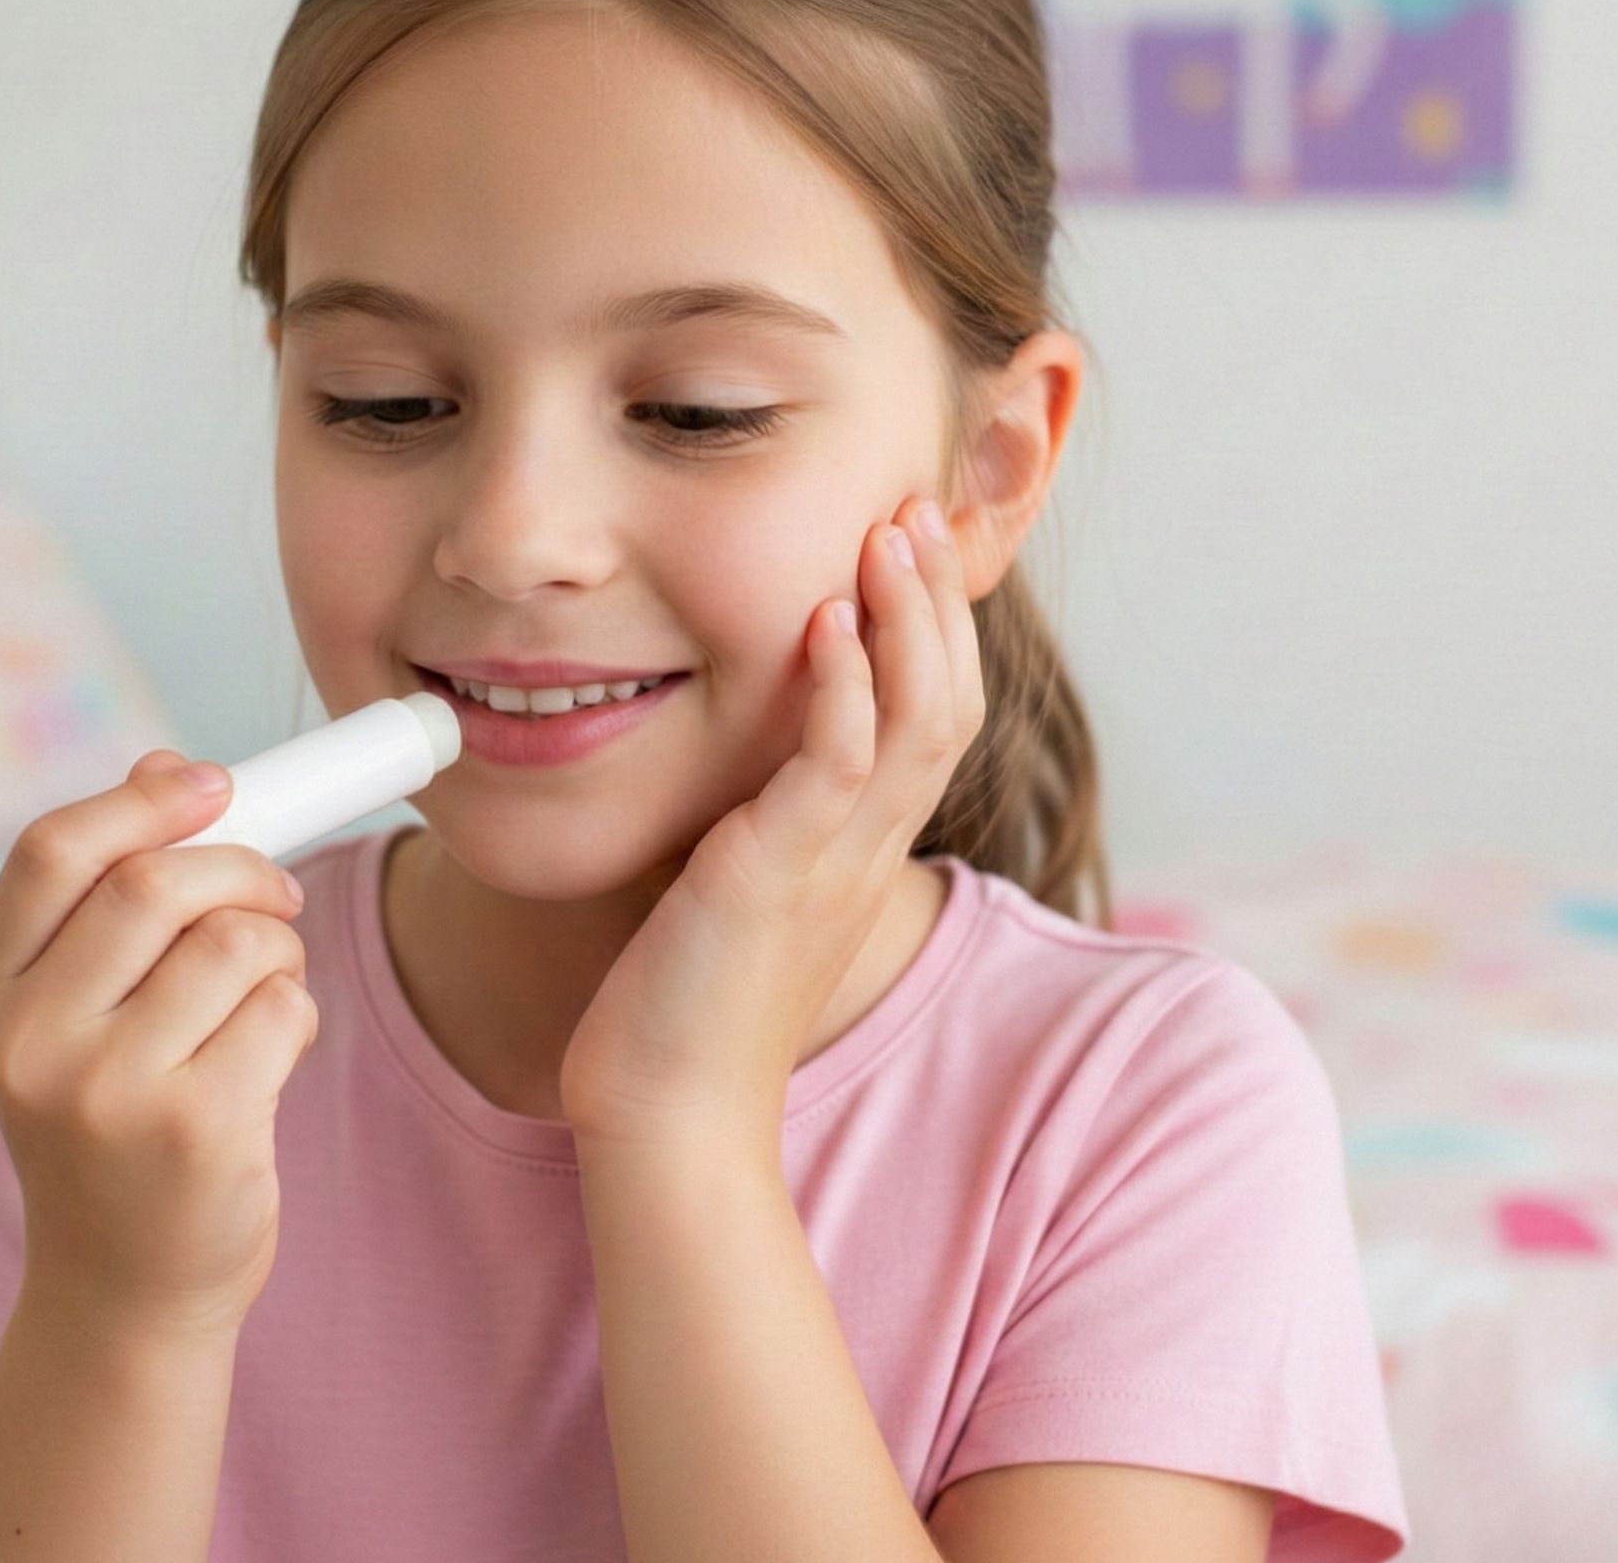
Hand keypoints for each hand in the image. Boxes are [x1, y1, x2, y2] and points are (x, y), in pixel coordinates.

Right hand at [0, 750, 318, 1340]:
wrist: (125, 1293)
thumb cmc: (115, 1124)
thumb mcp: (82, 1013)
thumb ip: (112, 893)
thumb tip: (171, 764)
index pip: (51, 852)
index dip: (141, 801)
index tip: (214, 783)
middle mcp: (32, 1043)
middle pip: (155, 884)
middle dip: (242, 869)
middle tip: (277, 894)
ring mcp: (109, 1093)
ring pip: (235, 942)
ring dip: (280, 946)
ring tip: (268, 990)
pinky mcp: (195, 1130)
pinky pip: (283, 1008)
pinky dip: (299, 1012)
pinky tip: (273, 1057)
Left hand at [557, 494, 984, 1156]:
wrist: (671, 1110)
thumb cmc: (689, 999)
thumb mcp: (741, 884)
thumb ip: (759, 815)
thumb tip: (732, 748)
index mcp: (864, 843)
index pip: (931, 713)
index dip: (933, 627)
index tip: (908, 544)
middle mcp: (869, 845)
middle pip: (946, 699)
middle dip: (940, 599)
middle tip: (920, 508)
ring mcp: (836, 860)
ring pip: (914, 718)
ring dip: (909, 618)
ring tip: (894, 531)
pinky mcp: (781, 875)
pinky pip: (837, 765)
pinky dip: (841, 686)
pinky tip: (826, 618)